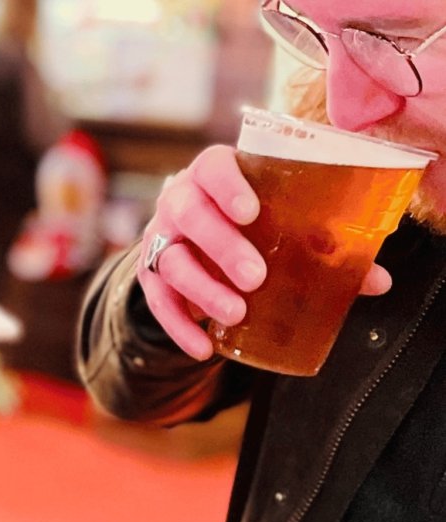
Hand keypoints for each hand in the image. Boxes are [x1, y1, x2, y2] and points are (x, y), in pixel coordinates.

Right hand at [137, 145, 392, 360]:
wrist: (201, 235)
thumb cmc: (255, 221)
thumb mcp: (283, 221)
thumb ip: (324, 244)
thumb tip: (376, 280)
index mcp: (215, 174)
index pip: (213, 168)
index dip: (228, 187)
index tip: (250, 213)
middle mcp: (180, 200)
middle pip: (188, 215)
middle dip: (221, 246)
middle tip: (255, 277)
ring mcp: (161, 237)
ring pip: (170, 261)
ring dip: (203, 290)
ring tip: (236, 314)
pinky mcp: (151, 274)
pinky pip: (157, 300)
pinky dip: (178, 327)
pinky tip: (204, 347)